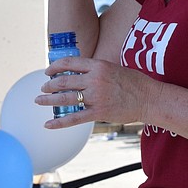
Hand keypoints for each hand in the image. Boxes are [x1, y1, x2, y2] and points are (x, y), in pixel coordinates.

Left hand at [36, 56, 156, 128]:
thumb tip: (80, 73)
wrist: (149, 98)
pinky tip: (48, 124)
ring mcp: (96, 97)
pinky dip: (59, 122)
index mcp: (98, 65)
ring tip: (39, 100)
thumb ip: (96, 70)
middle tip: (43, 88)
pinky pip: (74, 118)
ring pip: (65, 99)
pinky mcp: (98, 112)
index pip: (70, 63)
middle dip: (49, 85)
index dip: (55, 67)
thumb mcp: (114, 68)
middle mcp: (95, 80)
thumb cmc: (134, 82)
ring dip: (49, 100)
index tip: (48, 71)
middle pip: (64, 81)